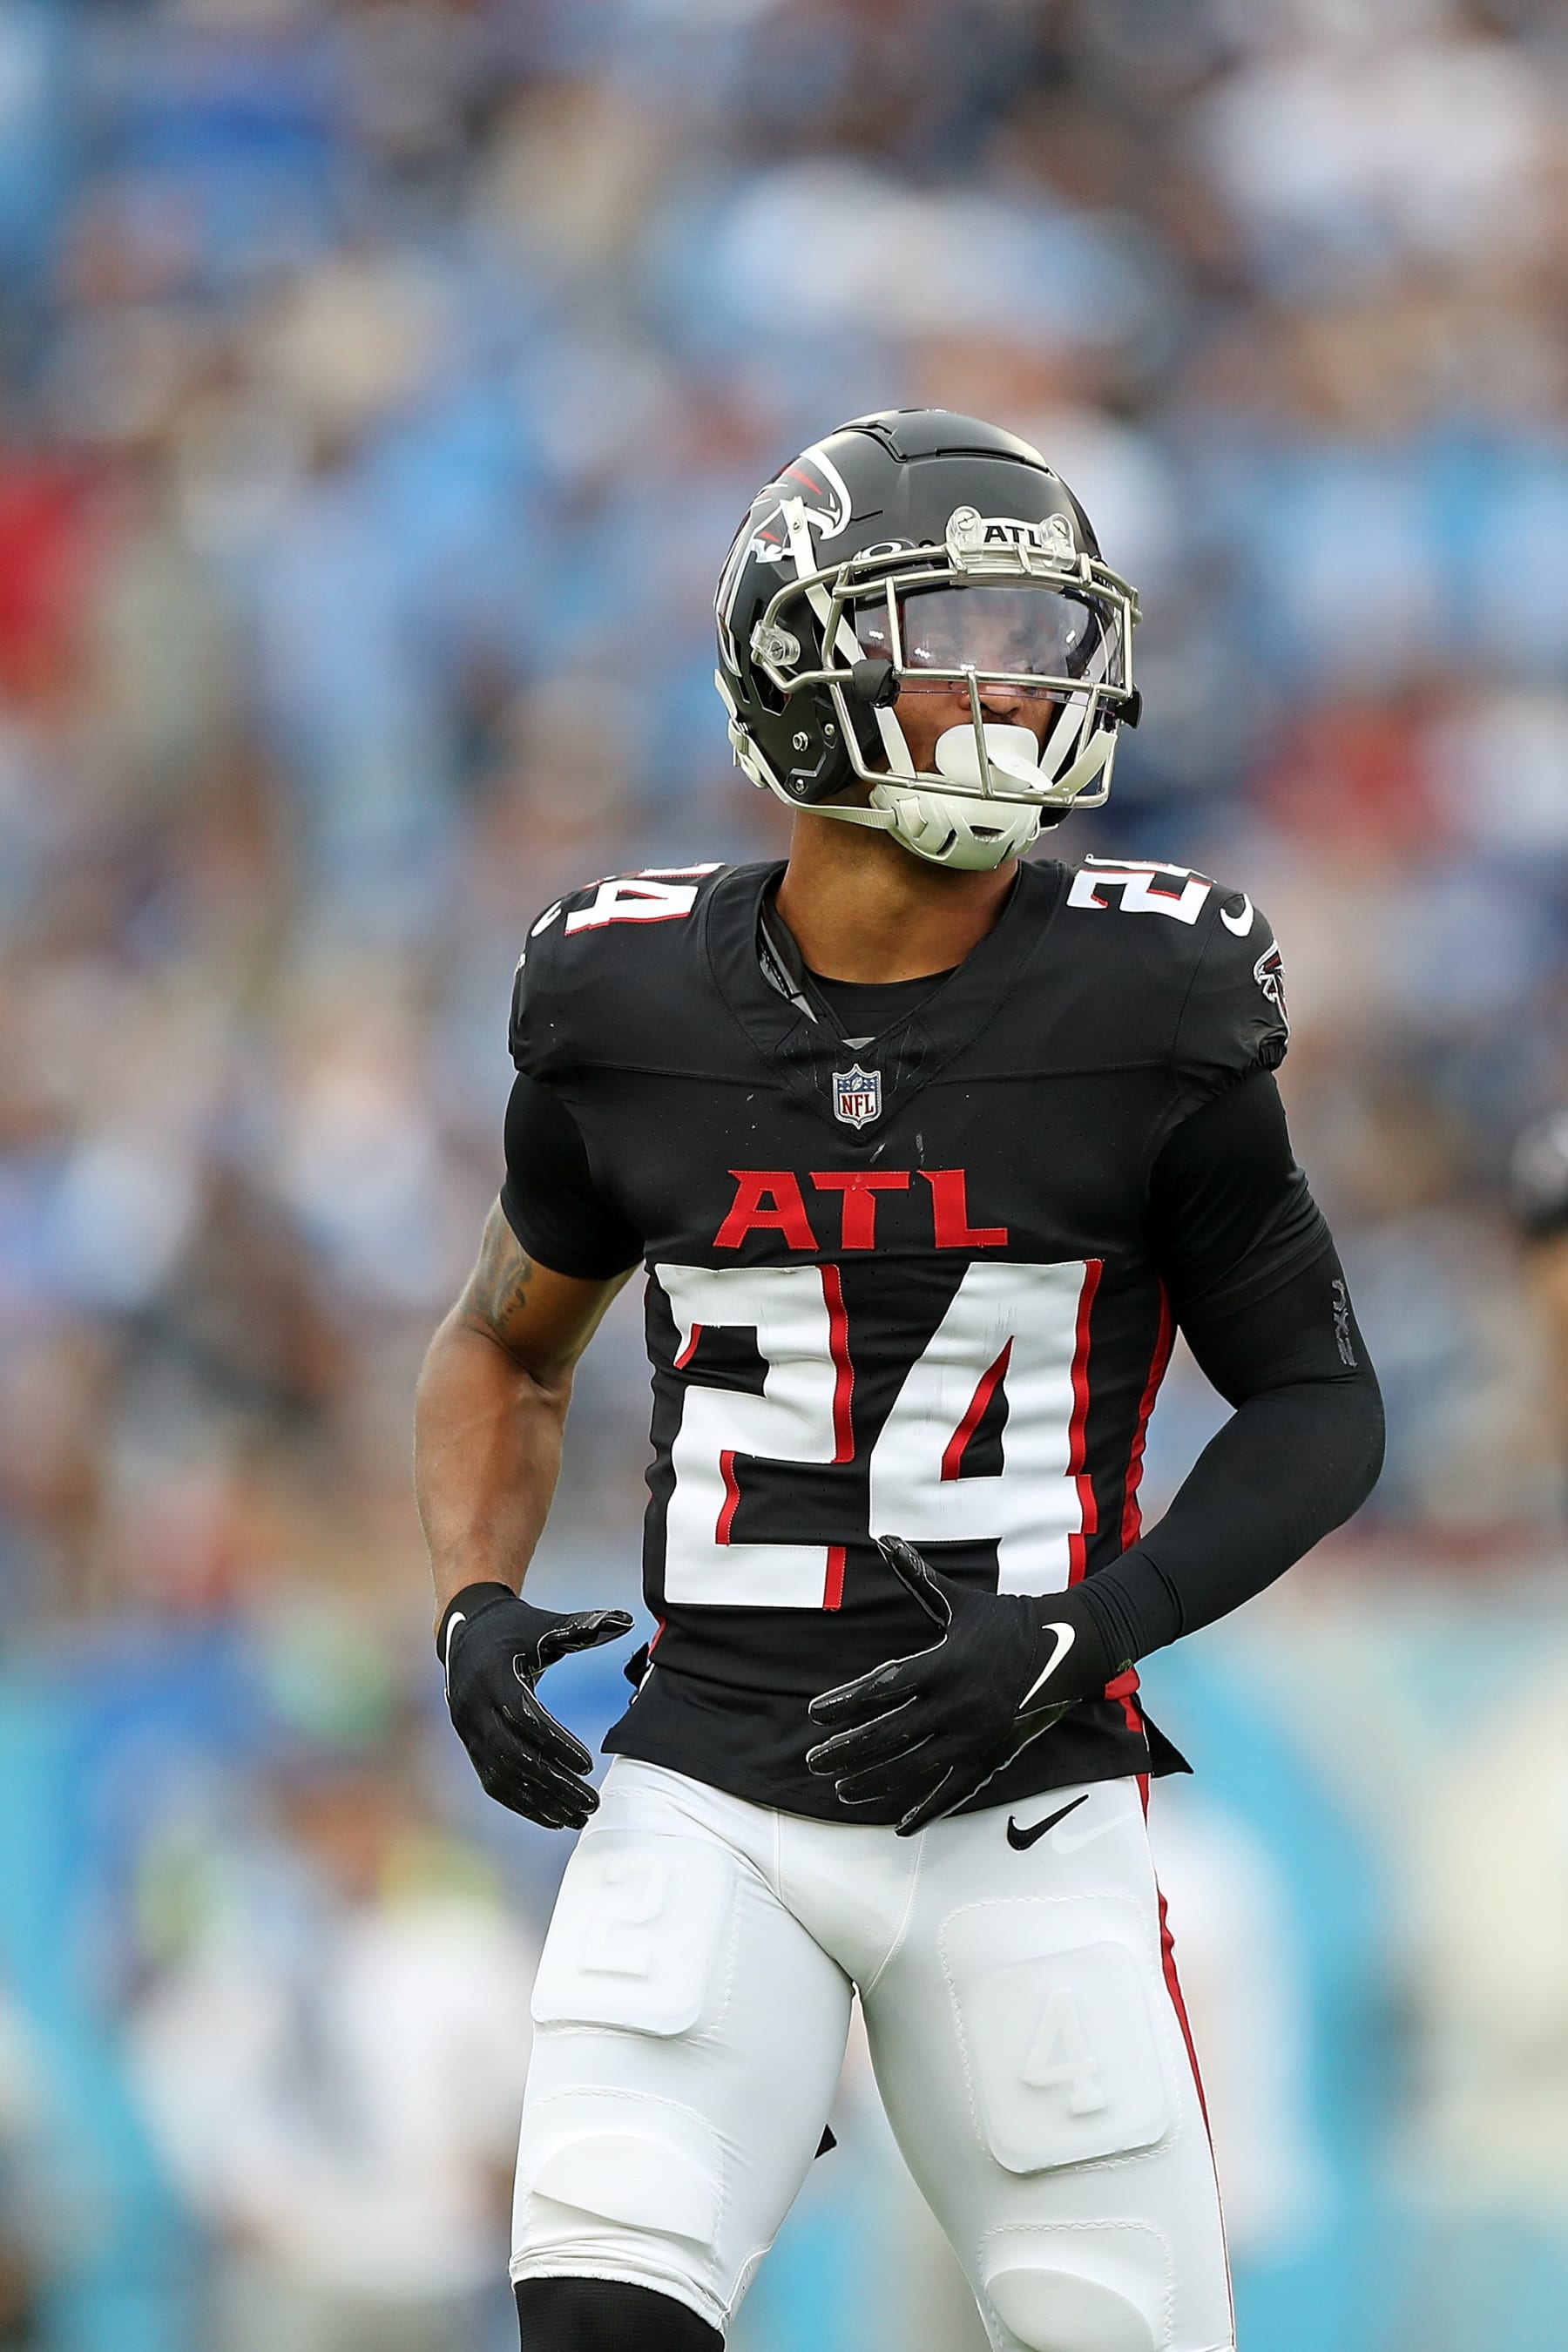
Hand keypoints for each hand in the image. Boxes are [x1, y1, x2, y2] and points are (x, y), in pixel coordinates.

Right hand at [440, 1582, 631, 1827]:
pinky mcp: (470, 1745)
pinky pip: (494, 1782)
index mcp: (492, 1673)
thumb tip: (626, 1620)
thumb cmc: (515, 1628)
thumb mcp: (543, 1624)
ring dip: (541, 1801)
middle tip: (591, 1801)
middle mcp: (473, 1706)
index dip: (555, 1742)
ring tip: (579, 1816)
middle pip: (513, 1755)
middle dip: (554, 1783)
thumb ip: (582, 1627)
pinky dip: (523, 1803)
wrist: (466, 1632)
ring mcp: (467, 1729)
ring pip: (503, 1776)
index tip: (588, 1764)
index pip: (523, 1716)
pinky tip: (554, 1816)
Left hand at [805, 1537, 1110, 1834]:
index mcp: (944, 1664)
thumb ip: (917, 1576)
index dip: (846, 1702)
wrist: (1068, 1649)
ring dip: (876, 1781)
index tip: (814, 1714)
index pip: (882, 1687)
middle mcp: (957, 1704)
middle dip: (848, 1749)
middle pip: (891, 1734)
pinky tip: (900, 1825)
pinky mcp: (992, 1757)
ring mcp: (975, 1736)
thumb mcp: (959, 1601)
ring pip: (916, 1768)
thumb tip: (885, 1538)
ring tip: (842, 1788)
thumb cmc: (1006, 1621)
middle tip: (814, 1760)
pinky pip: (954, 1792)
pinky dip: (927, 1811)